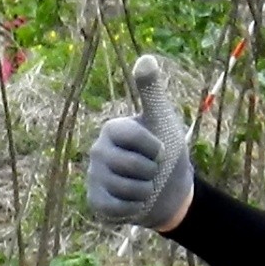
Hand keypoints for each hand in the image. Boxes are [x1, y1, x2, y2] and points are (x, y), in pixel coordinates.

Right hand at [83, 55, 193, 231]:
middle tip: (152, 171)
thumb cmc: (166, 152)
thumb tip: (146, 57)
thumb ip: (152, 92)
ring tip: (144, 186)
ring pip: (127, 189)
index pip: (135, 138)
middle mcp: (98, 151)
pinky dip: (133, 209)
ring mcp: (94, 177)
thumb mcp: (162, 120)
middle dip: (152, 172)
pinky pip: (117, 208)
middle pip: (132, 166)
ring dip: (145, 192)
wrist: (170, 191)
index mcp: (112, 129)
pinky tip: (134, 202)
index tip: (159, 149)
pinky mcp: (96, 202)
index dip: (155, 148)